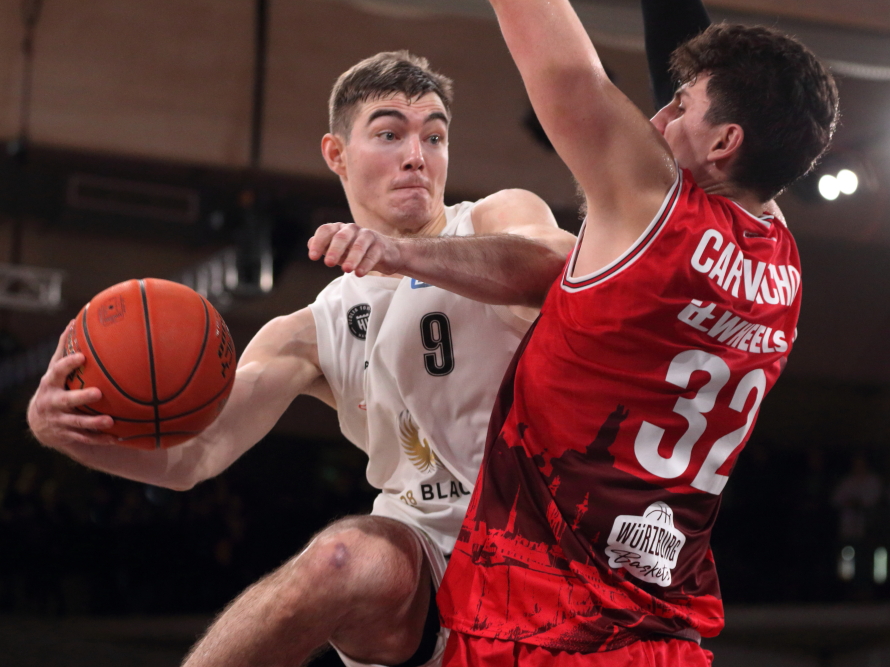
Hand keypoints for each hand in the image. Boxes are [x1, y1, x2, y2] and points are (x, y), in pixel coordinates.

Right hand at [27, 324, 117, 447]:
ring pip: (76, 423)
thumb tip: (74, 321)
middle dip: (81, 398)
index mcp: (50, 384)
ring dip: (93, 423)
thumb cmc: (54, 387)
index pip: (57, 371)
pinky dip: (100, 439)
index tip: (82, 357)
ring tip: (110, 421)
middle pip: (66, 401)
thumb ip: (64, 348)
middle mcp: (52, 403)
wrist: (40, 422)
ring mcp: (59, 421)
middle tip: (98, 393)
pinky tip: (116, 438)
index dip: (68, 364)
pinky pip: (85, 438)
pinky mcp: (67, 435)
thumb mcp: (54, 369)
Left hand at [307, 223, 402, 276]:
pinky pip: (373, 254)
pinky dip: (366, 264)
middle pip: (342, 236)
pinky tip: (359, 273)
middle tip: (328, 264)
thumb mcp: (339, 251)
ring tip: (346, 270)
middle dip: (334, 250)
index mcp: (339, 229)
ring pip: (359, 245)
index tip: (313, 257)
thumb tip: (310, 244)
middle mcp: (353, 229)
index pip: (326, 230)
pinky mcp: (381, 246)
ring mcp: (368, 236)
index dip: (318, 242)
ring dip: (352, 257)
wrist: (386, 253)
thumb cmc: (357, 251)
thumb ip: (325, 247)